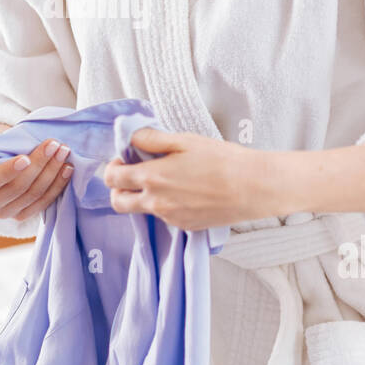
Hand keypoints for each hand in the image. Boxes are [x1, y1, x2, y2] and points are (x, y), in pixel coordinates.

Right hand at [0, 132, 73, 221]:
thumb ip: (4, 149)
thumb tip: (33, 141)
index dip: (7, 172)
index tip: (25, 157)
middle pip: (17, 188)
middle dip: (39, 164)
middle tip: (54, 145)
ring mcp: (4, 214)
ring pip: (33, 195)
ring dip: (52, 172)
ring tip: (63, 152)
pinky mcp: (22, 216)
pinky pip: (43, 203)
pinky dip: (57, 185)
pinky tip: (67, 169)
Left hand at [102, 128, 283, 229]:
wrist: (252, 188)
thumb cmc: (221, 160)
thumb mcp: (184, 140)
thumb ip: (151, 139)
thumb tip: (130, 137)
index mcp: (152, 177)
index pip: (112, 178)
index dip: (113, 166)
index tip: (126, 158)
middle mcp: (156, 202)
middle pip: (118, 202)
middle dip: (118, 188)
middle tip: (133, 174)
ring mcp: (170, 218)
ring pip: (142, 210)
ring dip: (144, 196)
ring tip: (168, 180)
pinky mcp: (185, 227)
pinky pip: (165, 217)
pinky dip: (167, 205)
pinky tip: (187, 192)